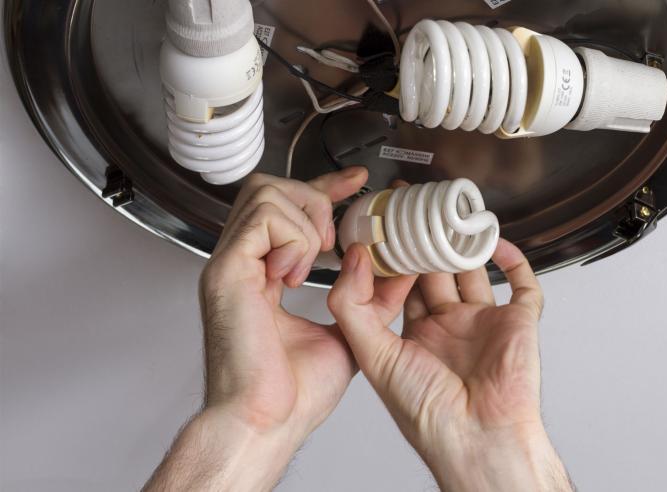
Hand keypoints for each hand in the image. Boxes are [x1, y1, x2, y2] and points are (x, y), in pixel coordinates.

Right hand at [146, 167, 407, 490]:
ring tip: (314, 260)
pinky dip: (292, 239)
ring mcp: (231, 264)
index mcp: (264, 274)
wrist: (266, 424)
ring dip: (305, 219)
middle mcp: (243, 263)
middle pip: (270, 187)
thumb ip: (367, 297)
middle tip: (334, 235)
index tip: (358, 183)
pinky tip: (296, 273)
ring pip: (265, 193)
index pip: (290, 209)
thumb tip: (393, 268)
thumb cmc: (292, 394)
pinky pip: (263, 220)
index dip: (325, 188)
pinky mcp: (227, 271)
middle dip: (314, 196)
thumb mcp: (347, 333)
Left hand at [328, 240, 571, 491]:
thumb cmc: (427, 414)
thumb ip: (353, 307)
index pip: (401, 284)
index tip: (384, 227)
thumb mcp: (375, 356)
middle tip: (416, 211)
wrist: (478, 439)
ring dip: (464, 245)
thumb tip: (355, 258)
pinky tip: (495, 241)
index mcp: (415, 336)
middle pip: (436, 272)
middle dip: (425, 242)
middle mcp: (449, 327)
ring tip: (451, 216)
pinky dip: (512, 260)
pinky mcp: (517, 324)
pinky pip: (521, 285)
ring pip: (474, 272)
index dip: (392, 256)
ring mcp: (484, 323)